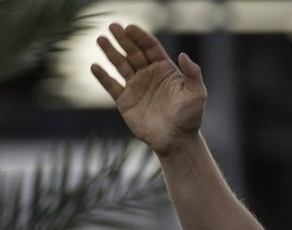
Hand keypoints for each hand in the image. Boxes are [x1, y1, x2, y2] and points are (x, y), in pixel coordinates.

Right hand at [90, 23, 206, 154]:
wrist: (176, 141)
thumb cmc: (190, 117)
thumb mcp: (197, 94)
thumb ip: (193, 74)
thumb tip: (183, 55)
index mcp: (165, 70)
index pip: (151, 48)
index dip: (141, 37)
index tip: (130, 27)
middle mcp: (149, 75)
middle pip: (134, 52)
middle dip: (123, 39)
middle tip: (113, 26)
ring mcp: (136, 87)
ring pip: (121, 65)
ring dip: (110, 52)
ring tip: (100, 39)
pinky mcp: (125, 101)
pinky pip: (112, 86)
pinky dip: (103, 77)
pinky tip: (94, 67)